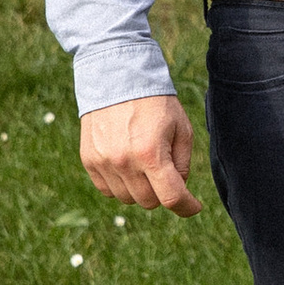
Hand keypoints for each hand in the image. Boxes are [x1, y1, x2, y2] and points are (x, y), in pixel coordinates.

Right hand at [80, 94, 199, 216]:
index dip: (186, 207)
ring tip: (145, 163)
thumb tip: (178, 189)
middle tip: (166, 171)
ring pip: (127, 199)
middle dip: (162, 192)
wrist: (117, 77)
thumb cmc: (155, 103)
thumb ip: (183, 163)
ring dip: (141, 189)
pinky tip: (128, 164)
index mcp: (151, 153)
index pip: (171, 197)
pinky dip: (121, 184)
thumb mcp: (181, 128)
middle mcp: (124, 162)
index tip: (194, 206)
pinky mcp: (89, 160)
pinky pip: (107, 190)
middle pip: (149, 202)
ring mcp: (103, 162)